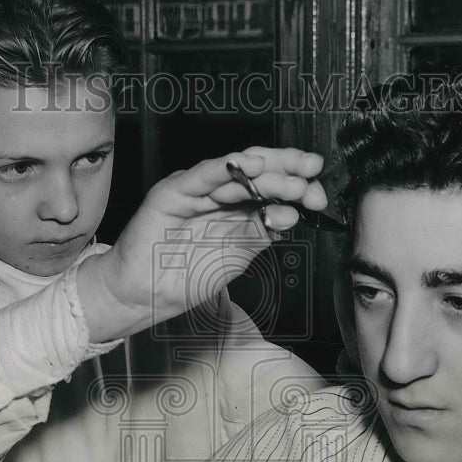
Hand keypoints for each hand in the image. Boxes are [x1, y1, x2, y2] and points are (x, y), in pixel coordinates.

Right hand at [77, 147, 325, 341]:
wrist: (142, 296)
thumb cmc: (183, 277)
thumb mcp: (235, 257)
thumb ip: (259, 234)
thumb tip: (293, 214)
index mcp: (235, 208)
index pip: (271, 188)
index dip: (297, 187)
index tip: (319, 197)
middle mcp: (218, 194)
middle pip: (258, 173)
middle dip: (289, 172)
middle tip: (312, 180)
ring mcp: (196, 191)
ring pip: (236, 173)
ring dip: (267, 173)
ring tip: (293, 181)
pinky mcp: (172, 192)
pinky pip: (203, 177)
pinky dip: (226, 168)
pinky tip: (250, 166)